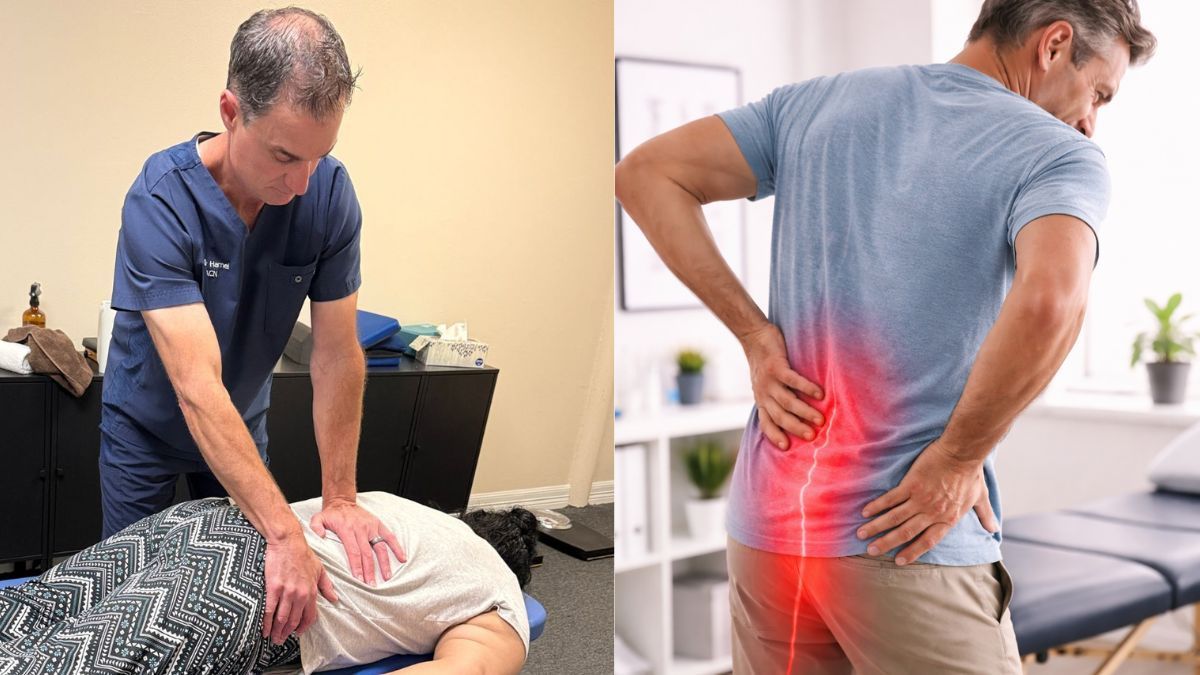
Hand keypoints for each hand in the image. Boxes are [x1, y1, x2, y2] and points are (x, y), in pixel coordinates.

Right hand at [263, 531, 337, 644]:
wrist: (287, 541)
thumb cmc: (303, 554)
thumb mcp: (319, 569)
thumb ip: (326, 586)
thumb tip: (335, 598)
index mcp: (311, 591)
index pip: (309, 616)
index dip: (303, 627)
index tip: (298, 633)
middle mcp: (300, 594)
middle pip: (294, 620)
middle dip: (287, 633)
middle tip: (281, 641)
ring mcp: (287, 592)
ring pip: (282, 618)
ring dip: (277, 631)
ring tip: (273, 639)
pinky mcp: (273, 588)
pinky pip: (270, 610)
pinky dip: (267, 622)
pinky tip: (264, 630)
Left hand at [311, 499, 405, 584]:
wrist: (342, 501)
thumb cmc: (330, 514)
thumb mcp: (318, 518)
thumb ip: (316, 527)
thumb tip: (320, 537)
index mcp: (347, 530)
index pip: (354, 552)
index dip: (357, 566)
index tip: (359, 579)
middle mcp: (361, 529)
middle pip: (367, 554)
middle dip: (369, 571)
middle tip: (371, 585)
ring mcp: (372, 527)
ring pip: (380, 547)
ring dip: (384, 563)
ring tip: (387, 577)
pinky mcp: (378, 525)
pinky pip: (390, 537)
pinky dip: (397, 547)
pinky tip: (402, 558)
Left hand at [738, 322, 824, 449]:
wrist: (754, 337)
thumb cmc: (765, 363)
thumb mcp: (764, 385)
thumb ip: (775, 398)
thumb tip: (797, 414)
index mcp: (761, 400)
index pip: (766, 423)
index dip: (775, 435)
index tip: (786, 447)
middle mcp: (764, 393)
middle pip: (780, 416)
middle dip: (796, 428)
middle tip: (812, 436)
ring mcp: (769, 381)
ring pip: (788, 402)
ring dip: (805, 412)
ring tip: (820, 420)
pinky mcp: (776, 367)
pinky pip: (793, 380)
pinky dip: (807, 388)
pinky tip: (820, 393)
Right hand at [856, 440, 998, 564]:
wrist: (962, 453)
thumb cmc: (971, 474)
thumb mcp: (980, 497)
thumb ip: (984, 515)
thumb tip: (994, 529)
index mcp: (948, 519)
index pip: (928, 541)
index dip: (912, 552)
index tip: (898, 561)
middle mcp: (932, 513)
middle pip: (906, 532)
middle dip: (887, 543)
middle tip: (871, 550)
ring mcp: (920, 499)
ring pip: (895, 518)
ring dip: (877, 527)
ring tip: (862, 533)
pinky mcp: (911, 485)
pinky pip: (891, 499)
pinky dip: (878, 506)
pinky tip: (866, 512)